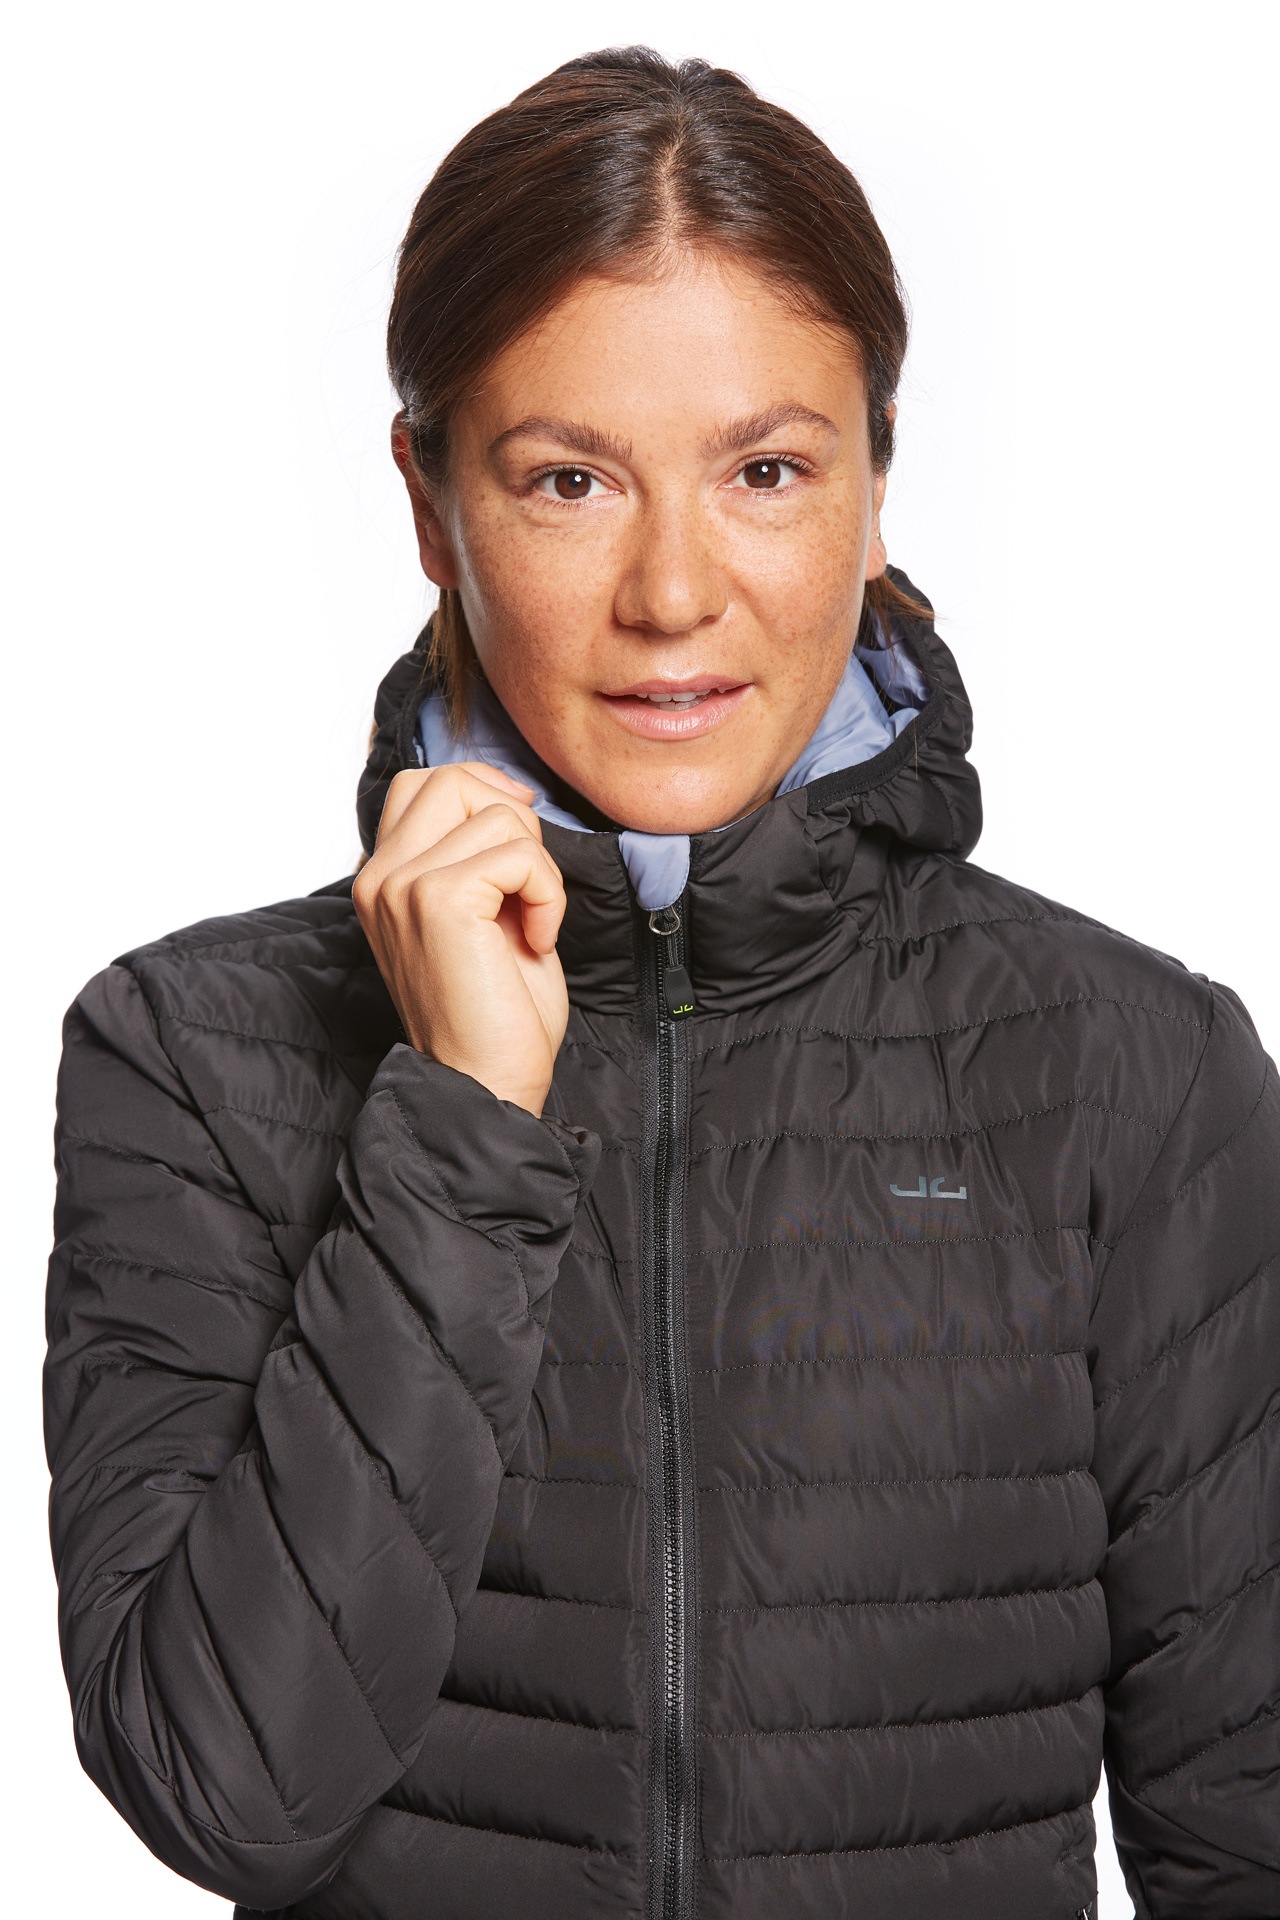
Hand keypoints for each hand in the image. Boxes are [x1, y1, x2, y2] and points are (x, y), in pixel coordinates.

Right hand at [353, 763, 568, 1115]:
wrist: (485, 1082)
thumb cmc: (492, 1010)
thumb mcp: (478, 914)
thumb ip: (474, 856)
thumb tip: (510, 800)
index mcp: (383, 877)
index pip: (420, 781)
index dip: (482, 792)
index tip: (520, 842)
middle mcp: (380, 875)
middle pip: (453, 779)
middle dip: (513, 822)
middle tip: (527, 886)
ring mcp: (403, 885)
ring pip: (496, 813)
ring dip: (538, 867)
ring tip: (531, 921)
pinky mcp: (439, 900)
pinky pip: (520, 854)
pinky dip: (547, 892)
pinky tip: (537, 938)